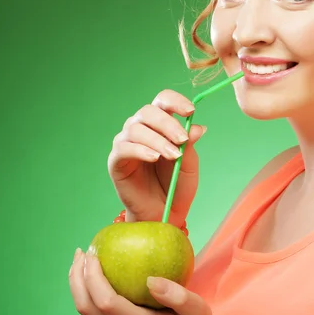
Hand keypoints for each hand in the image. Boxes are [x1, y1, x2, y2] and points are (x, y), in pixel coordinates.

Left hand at [69, 248, 218, 314]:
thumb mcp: (196, 311)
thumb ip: (177, 296)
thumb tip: (151, 278)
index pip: (105, 301)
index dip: (93, 277)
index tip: (94, 253)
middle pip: (86, 306)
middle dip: (77, 277)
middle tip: (82, 251)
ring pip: (85, 313)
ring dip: (78, 285)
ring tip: (83, 261)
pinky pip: (92, 314)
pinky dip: (86, 292)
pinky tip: (95, 277)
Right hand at [108, 89, 206, 225]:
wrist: (165, 213)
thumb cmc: (177, 186)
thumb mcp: (189, 163)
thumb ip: (190, 144)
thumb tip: (197, 126)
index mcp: (160, 124)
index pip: (163, 101)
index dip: (175, 101)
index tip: (190, 111)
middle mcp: (141, 129)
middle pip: (148, 111)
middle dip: (168, 123)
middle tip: (182, 140)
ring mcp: (126, 143)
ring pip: (136, 128)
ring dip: (158, 140)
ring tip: (173, 156)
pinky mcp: (116, 160)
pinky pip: (124, 147)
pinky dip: (141, 149)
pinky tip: (154, 157)